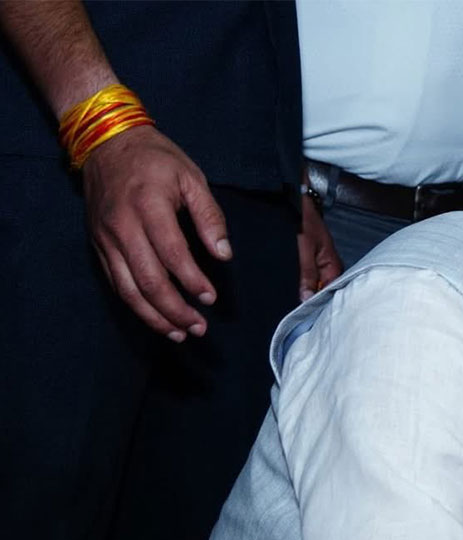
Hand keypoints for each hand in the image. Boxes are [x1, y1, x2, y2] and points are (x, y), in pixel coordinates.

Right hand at [80, 124, 230, 340]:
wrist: (106, 141)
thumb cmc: (155, 159)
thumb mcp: (191, 177)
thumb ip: (209, 216)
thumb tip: (224, 254)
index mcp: (148, 206)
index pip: (172, 254)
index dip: (192, 281)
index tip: (210, 299)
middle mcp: (122, 225)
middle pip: (148, 279)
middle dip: (175, 310)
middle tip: (198, 328)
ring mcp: (106, 237)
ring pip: (128, 288)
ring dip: (154, 316)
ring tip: (179, 334)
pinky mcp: (98, 244)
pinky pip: (115, 282)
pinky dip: (135, 305)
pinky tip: (156, 319)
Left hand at [297, 191, 342, 303]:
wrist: (299, 201)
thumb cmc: (305, 220)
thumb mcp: (304, 248)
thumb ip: (307, 273)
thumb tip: (306, 297)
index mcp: (333, 267)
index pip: (328, 293)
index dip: (315, 303)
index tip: (303, 314)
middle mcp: (330, 269)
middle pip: (322, 291)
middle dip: (309, 298)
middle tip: (295, 308)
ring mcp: (322, 265)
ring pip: (314, 285)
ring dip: (304, 289)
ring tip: (292, 295)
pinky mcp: (313, 261)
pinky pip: (310, 277)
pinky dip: (302, 281)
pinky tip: (293, 283)